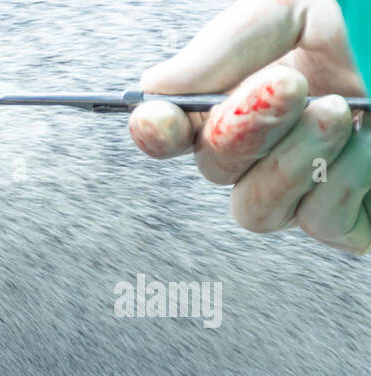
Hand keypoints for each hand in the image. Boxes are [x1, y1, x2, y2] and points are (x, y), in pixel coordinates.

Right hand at [130, 0, 370, 252]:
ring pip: (256, 209)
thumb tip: (155, 84)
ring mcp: (321, 183)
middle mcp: (282, 141)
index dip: (158, 129)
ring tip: (340, 113)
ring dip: (287, 163)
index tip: (154, 118)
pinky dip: (338, 184)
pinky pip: (321, 225)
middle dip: (239, 133)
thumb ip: (228, 47)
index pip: (185, 126)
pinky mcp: (364, 222)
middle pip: (217, 171)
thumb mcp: (305, 6)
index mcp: (261, 89)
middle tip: (287, 88)